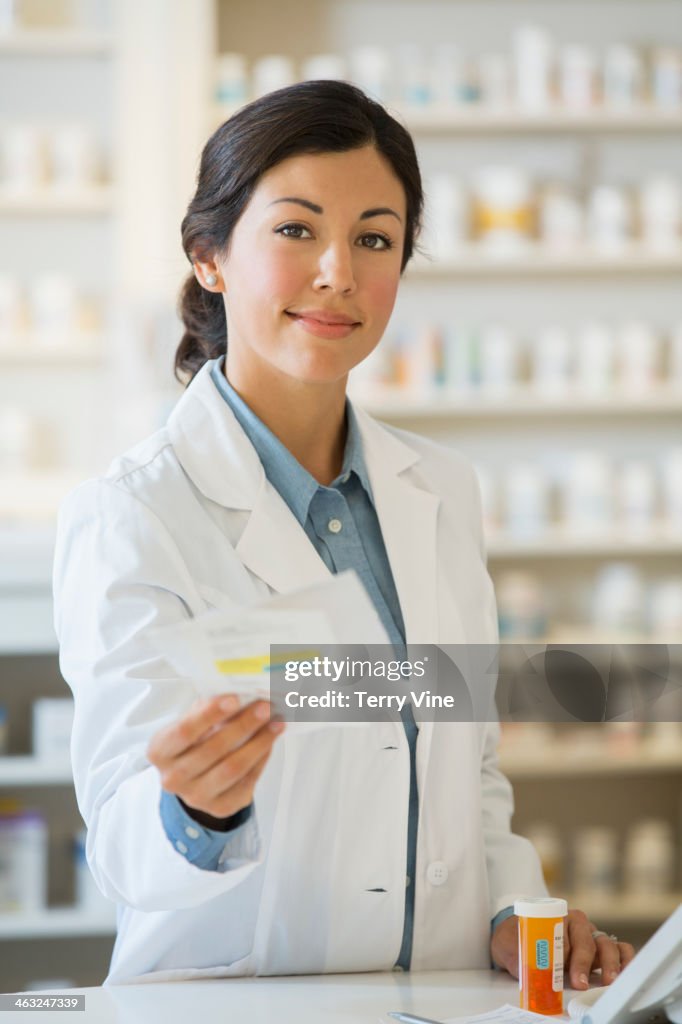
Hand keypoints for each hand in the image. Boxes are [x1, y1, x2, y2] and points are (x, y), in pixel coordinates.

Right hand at [147, 694, 284, 820]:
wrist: (194, 777)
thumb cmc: (194, 740)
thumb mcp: (193, 720)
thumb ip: (210, 707)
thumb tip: (243, 693)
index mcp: (160, 751)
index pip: (184, 731)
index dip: (210, 714)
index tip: (235, 698)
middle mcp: (173, 778)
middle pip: (213, 750)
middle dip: (243, 725)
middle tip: (265, 707)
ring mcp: (195, 797)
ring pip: (233, 768)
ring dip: (259, 742)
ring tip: (276, 723)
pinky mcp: (220, 807)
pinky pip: (246, 782)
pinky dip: (261, 759)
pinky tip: (270, 742)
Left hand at [491, 909, 634, 987]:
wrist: (516, 937)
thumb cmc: (516, 938)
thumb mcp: (509, 944)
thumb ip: (518, 957)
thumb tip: (529, 973)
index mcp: (557, 916)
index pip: (567, 934)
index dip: (567, 954)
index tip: (564, 969)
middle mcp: (578, 924)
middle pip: (588, 940)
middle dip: (584, 962)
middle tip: (580, 982)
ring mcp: (591, 936)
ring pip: (607, 944)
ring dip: (610, 963)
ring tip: (609, 981)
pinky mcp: (600, 950)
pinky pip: (620, 949)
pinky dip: (625, 959)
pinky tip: (624, 974)